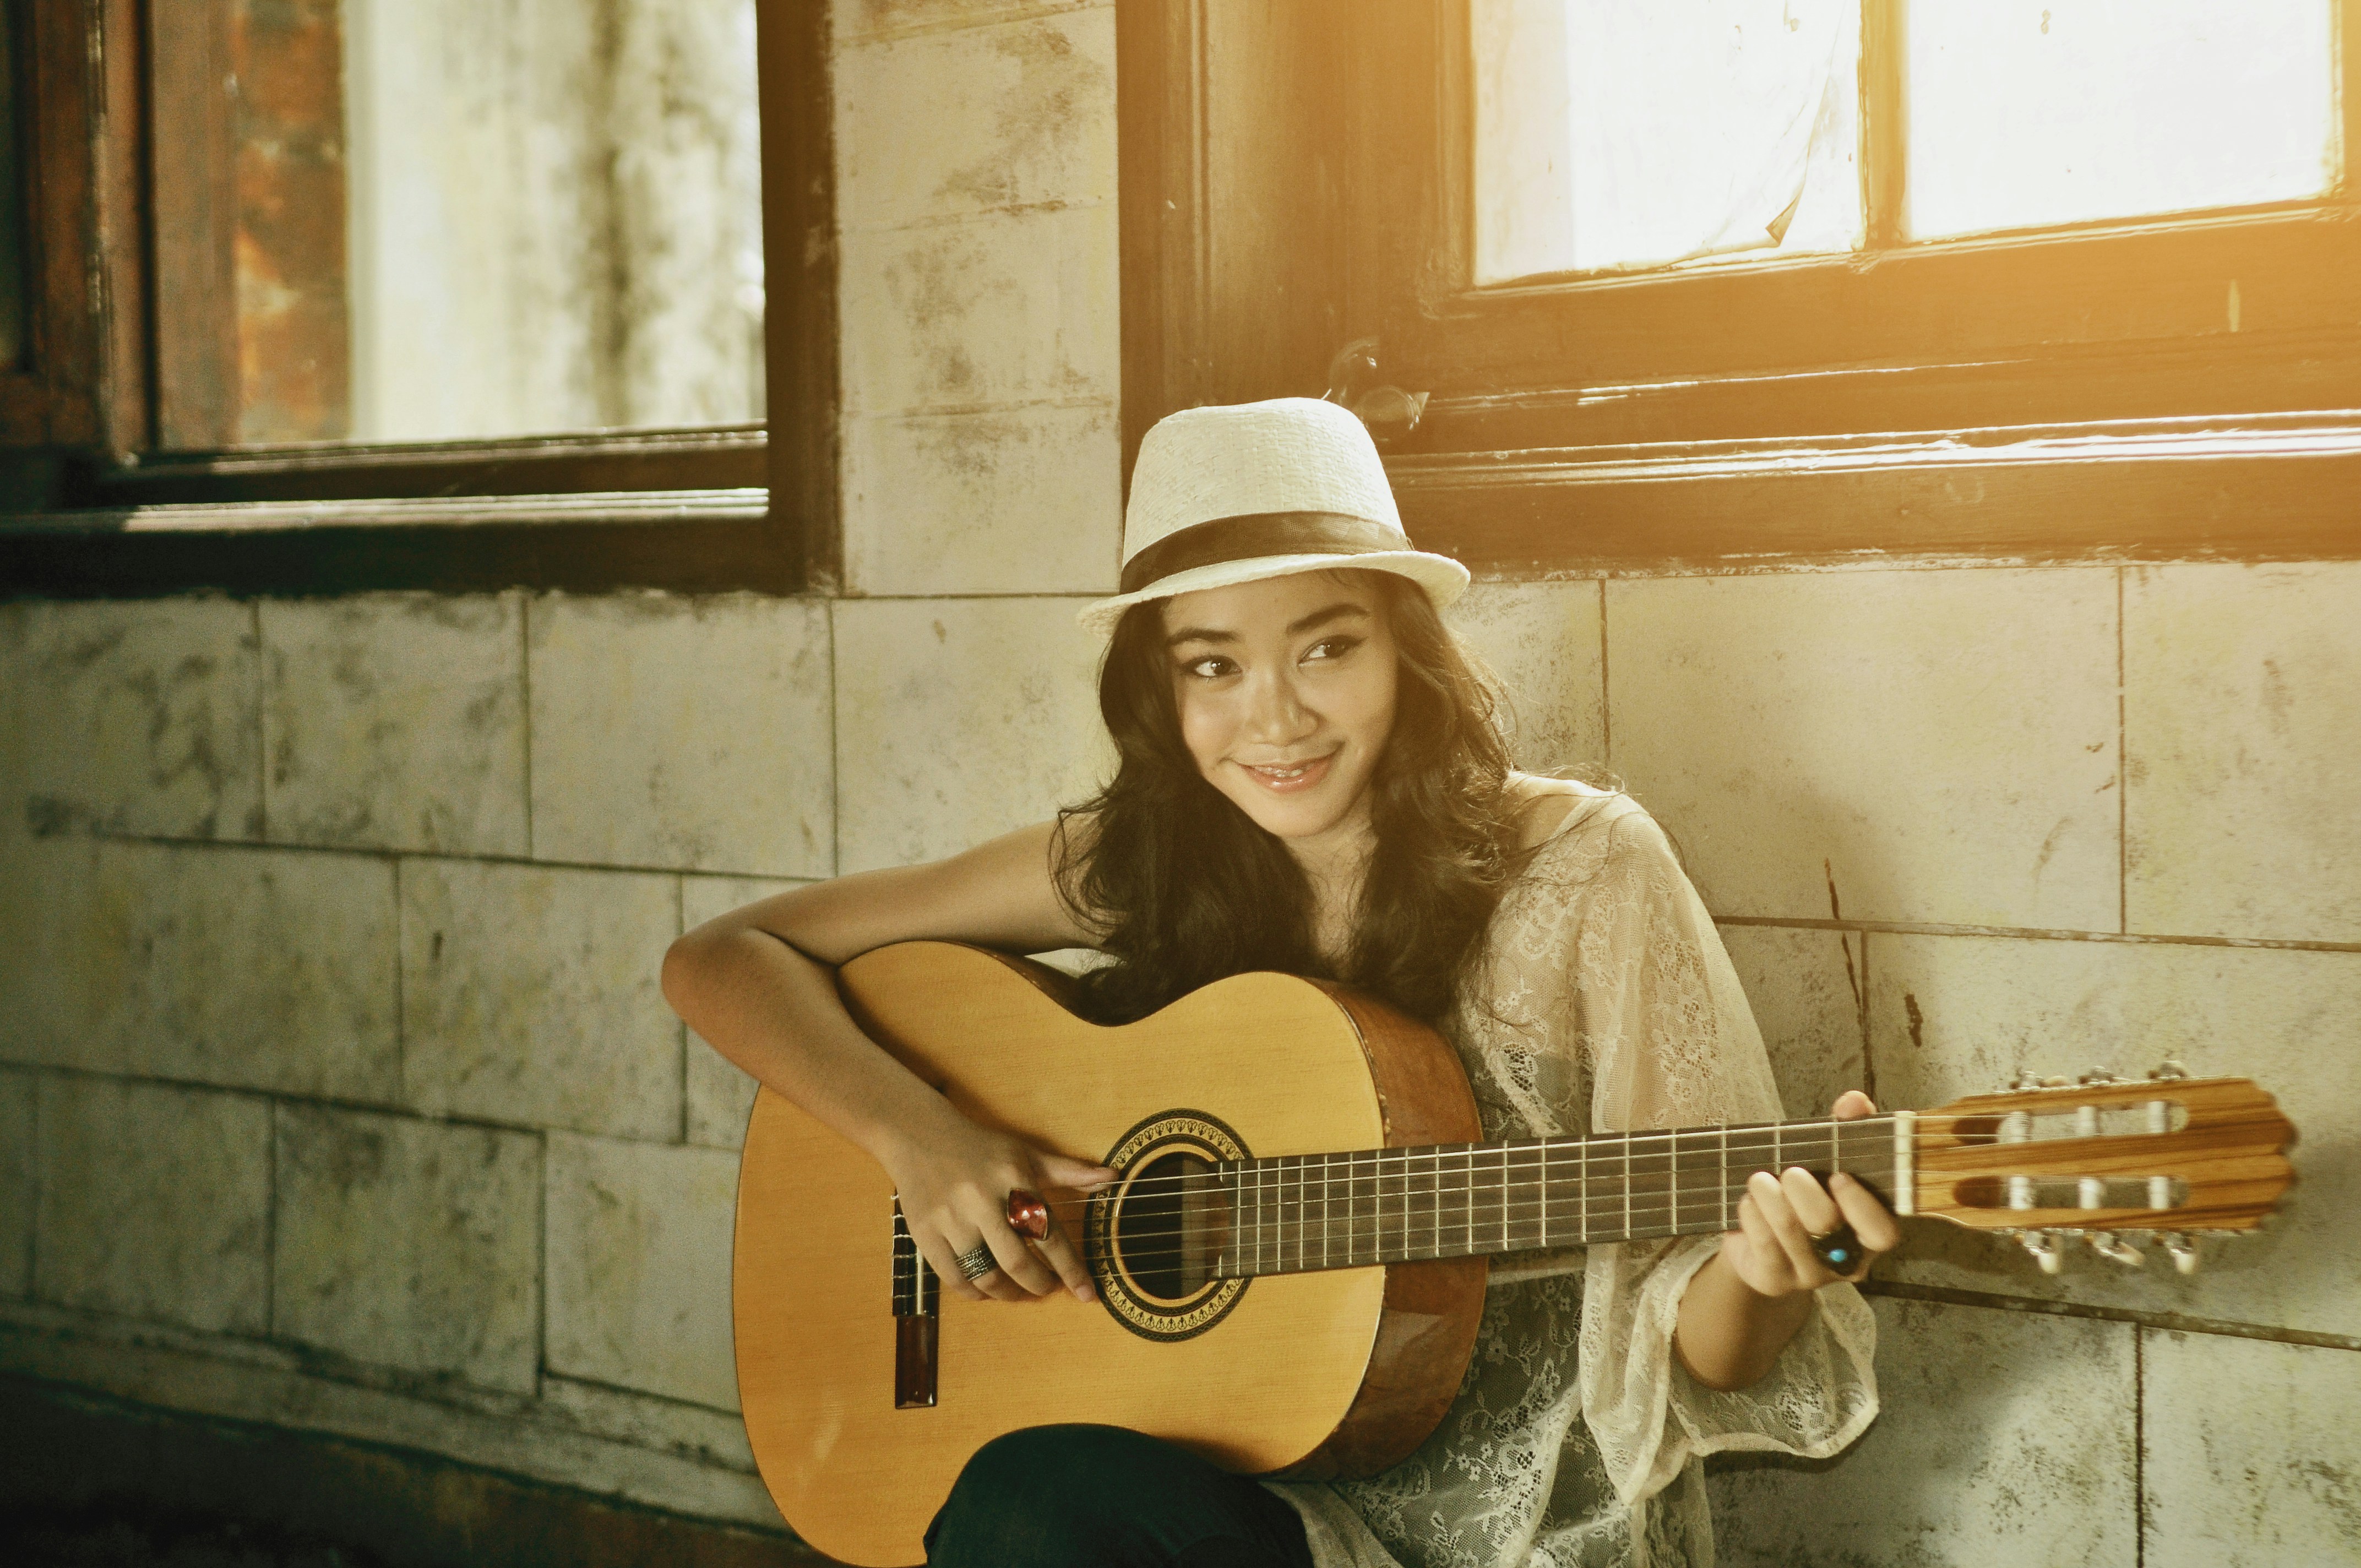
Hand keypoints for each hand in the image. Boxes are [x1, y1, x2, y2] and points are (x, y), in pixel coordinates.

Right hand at [883, 1104, 1114, 1304]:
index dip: (1071, 1269)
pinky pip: (954, 1279)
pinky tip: (988, 1289)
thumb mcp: (1025, 1154)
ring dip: (1009, 1294)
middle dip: (1039, 1285)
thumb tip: (1111, 1177)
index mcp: (1012, 1177)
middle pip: (1017, 1261)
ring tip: (1021, 1292)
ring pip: (985, 1275)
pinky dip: (975, 1293)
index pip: (1049, 1233)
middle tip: (1049, 1289)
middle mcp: (981, 1198)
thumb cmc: (980, 1148)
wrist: (918, 1134)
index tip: (1087, 1294)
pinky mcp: (924, 1234)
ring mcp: (949, 1218)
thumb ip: (1069, 1170)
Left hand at [1716, 1091, 1901, 1297]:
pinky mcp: (1775, 1281)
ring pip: (1791, 1235)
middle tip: (1791, 1172)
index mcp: (1868, 1233)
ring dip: (1770, 1199)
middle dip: (1806, 1194)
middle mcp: (1844, 1260)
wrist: (1761, 1242)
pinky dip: (1753, 1217)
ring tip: (1759, 1179)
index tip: (1840, 1175)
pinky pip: (1763, 1247)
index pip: (1882, 1233)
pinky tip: (1749, 1201)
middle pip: (1828, 1228)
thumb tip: (1855, 1102)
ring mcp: (1810, 1274)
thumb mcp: (1827, 1163)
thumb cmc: (1805, 1196)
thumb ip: (1847, 1131)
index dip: (1863, 1206)